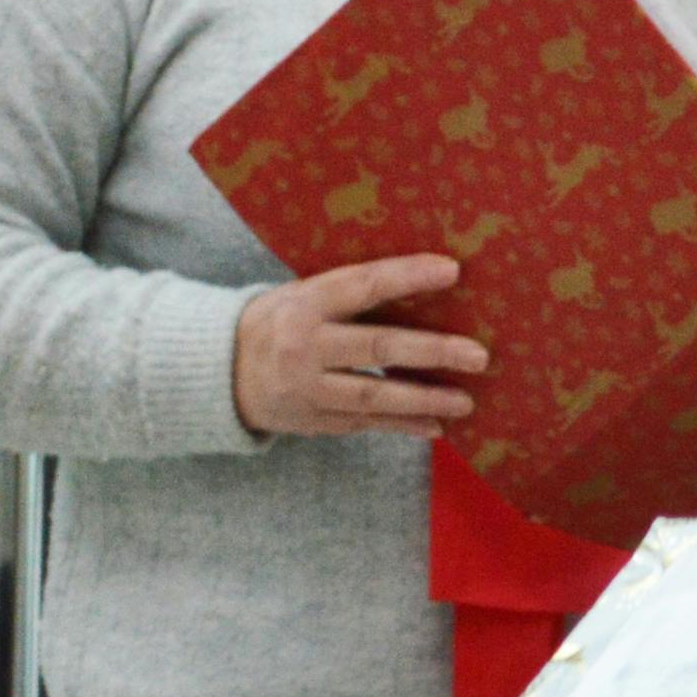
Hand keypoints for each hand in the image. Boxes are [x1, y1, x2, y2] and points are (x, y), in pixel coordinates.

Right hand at [232, 254, 484, 439]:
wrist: (219, 372)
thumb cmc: (280, 321)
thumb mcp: (302, 295)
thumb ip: (351, 294)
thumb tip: (425, 283)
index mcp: (306, 302)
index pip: (363, 285)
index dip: (407, 276)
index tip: (453, 270)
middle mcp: (305, 345)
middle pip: (377, 347)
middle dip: (432, 351)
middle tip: (478, 355)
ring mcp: (307, 388)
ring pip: (374, 396)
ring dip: (424, 399)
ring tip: (466, 400)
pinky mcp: (312, 420)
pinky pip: (364, 424)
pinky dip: (402, 425)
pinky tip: (436, 425)